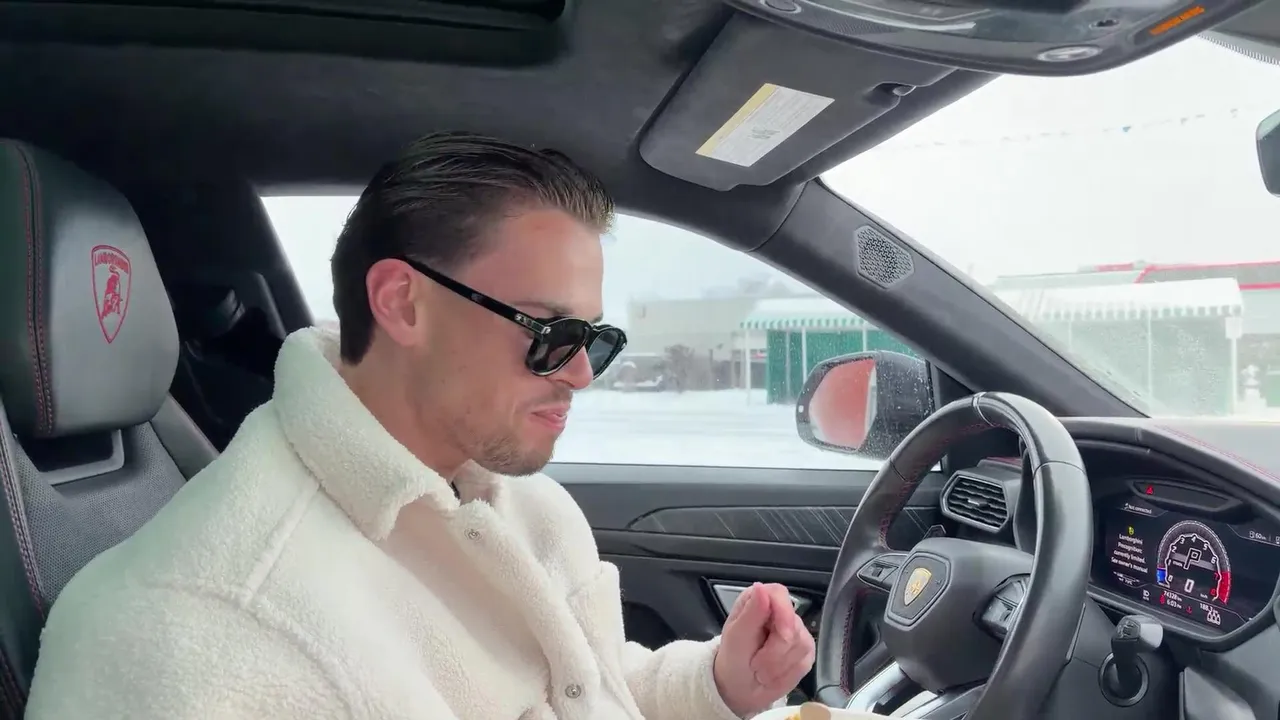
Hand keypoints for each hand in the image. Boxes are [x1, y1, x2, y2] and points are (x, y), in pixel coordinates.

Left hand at [714, 583, 815, 716]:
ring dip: (778, 666)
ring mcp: (796, 632)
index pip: (779, 594)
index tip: (781, 636)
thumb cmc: (734, 658)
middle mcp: (780, 612)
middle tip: (755, 664)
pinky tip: (773, 676)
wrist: (740, 688)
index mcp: (758, 600)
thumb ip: (751, 613)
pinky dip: (786, 675)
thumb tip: (761, 587)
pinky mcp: (806, 652)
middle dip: (774, 652)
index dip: (783, 614)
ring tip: (761, 671)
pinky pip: (804, 663)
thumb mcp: (736, 637)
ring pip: (802, 646)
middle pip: (793, 626)